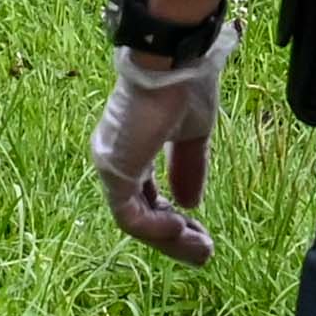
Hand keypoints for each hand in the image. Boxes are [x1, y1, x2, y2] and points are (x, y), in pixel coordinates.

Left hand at [90, 22, 234, 265]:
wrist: (175, 62)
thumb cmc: (184, 87)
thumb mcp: (192, 135)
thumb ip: (188, 168)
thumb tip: (191, 203)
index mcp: (131, 147)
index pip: (146, 196)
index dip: (173, 218)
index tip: (202, 233)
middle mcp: (114, 158)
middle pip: (139, 214)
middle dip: (173, 237)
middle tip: (203, 252)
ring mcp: (111, 165)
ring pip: (135, 221)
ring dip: (170, 240)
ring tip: (201, 250)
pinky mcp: (115, 170)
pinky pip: (131, 217)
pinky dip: (157, 229)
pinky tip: (183, 229)